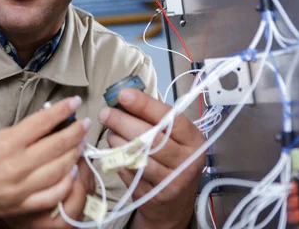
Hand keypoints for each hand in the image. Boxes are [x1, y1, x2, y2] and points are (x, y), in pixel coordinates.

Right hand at [0, 96, 90, 228]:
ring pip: (60, 170)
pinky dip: (65, 183)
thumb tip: (39, 126)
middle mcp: (16, 166)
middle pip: (57, 145)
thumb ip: (13, 134)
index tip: (74, 101)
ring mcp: (19, 189)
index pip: (43, 122)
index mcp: (5, 143)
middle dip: (75, 132)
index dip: (62, 110)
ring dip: (74, 155)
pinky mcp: (18, 206)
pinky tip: (70, 173)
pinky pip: (51, 196)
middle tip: (83, 123)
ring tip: (79, 145)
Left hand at [98, 89, 204, 228]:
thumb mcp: (174, 139)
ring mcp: (171, 181)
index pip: (170, 118)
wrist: (174, 204)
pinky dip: (118, 160)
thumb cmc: (172, 161)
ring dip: (117, 141)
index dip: (145, 105)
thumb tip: (124, 97)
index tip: (123, 94)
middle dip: (122, 121)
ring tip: (109, 133)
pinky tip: (114, 153)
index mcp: (194, 140)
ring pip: (138, 156)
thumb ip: (155, 120)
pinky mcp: (154, 195)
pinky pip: (130, 172)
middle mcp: (187, 161)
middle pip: (150, 137)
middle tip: (105, 113)